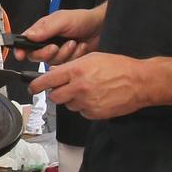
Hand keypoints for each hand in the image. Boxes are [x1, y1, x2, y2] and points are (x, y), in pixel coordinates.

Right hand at [13, 7, 103, 63]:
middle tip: (55, 46)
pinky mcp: (68, 61)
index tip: (21, 55)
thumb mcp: (62, 19)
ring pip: (52, 62)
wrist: (101, 27)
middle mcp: (47, 43)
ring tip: (73, 42)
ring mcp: (58, 53)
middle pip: (36, 56)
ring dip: (65, 53)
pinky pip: (65, 66)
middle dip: (47, 53)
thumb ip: (45, 28)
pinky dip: (74, 57)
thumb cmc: (83, 19)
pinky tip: (79, 48)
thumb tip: (29, 35)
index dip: (21, 50)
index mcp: (42, 31)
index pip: (25, 43)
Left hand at [30, 52, 150, 120]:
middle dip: (57, 92)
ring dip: (72, 99)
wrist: (140, 82)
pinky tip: (96, 98)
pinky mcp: (94, 113)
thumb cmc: (119, 67)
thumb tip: (55, 73)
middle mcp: (79, 88)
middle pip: (55, 96)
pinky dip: (84, 106)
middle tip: (65, 88)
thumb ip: (71, 66)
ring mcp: (86, 103)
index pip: (47, 80)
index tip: (32, 87)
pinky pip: (81, 111)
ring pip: (68, 104)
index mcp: (76, 71)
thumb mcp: (92, 58)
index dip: (36, 85)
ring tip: (88, 90)